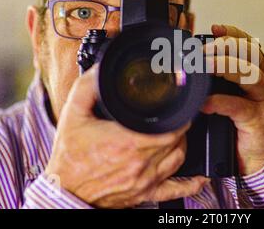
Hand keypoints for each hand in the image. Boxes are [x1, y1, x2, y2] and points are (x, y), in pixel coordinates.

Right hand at [45, 65, 208, 207]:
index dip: (181, 116)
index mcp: (127, 141)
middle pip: (177, 140)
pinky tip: (200, 179)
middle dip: (181, 126)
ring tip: (178, 134)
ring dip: (183, 144)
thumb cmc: (69, 155)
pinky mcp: (143, 194)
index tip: (181, 107)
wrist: (63, 190)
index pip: (170, 127)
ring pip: (178, 159)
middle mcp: (140, 162)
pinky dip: (190, 184)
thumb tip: (100, 69)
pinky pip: (174, 191)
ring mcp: (144, 180)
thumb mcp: (72, 113)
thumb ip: (87, 87)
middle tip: (178, 116)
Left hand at [201, 24, 263, 174]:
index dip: (234, 34)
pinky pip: (239, 106)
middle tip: (205, 48)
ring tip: (204, 65)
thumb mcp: (237, 97)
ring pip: (250, 75)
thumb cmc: (247, 126)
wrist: (263, 160)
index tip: (215, 29)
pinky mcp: (260, 121)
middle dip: (227, 46)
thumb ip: (225, 81)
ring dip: (225, 66)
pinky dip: (220, 101)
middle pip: (252, 55)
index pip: (251, 46)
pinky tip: (205, 101)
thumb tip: (197, 65)